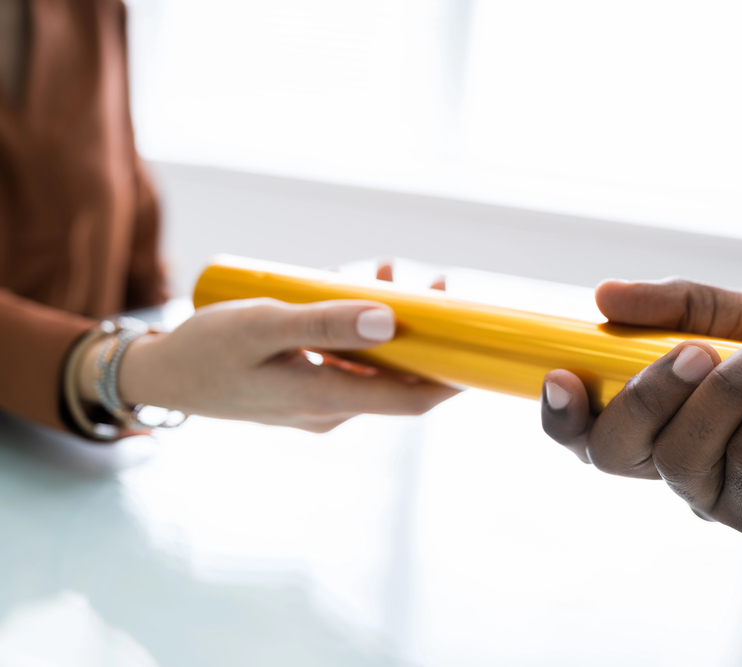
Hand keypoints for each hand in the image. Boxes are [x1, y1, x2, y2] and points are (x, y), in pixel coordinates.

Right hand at [79, 260, 456, 432]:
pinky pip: (347, 363)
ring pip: (372, 366)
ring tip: (384, 272)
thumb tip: (390, 321)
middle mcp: (330, 411)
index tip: (478, 345)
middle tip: (433, 287)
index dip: (453, 377)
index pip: (413, 400)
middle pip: (397, 377)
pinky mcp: (305, 391)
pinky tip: (346, 292)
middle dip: (420, 334)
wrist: (161, 378)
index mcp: (326, 401)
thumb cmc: (206, 349)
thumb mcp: (264, 326)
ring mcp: (318, 404)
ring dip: (386, 323)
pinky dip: (357, 330)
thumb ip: (325, 322)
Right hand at [541, 278, 741, 548]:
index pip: (588, 435)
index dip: (561, 415)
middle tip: (695, 349)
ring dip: (730, 390)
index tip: (559, 373)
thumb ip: (677, 307)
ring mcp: (719, 498)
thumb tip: (602, 295)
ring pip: (683, 455)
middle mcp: (679, 466)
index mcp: (661, 423)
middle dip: (646, 396)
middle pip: (616, 452)